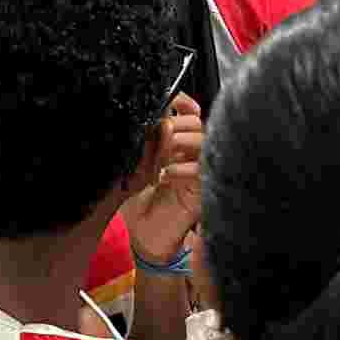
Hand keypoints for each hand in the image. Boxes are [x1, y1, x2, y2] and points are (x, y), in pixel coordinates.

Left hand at [123, 93, 202, 261]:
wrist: (144, 237)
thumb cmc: (139, 203)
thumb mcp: (136, 165)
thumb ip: (145, 140)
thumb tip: (150, 115)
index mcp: (178, 144)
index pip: (190, 113)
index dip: (183, 103)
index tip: (170, 103)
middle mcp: (192, 154)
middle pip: (197, 123)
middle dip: (174, 126)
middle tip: (156, 138)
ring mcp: (200, 171)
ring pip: (203, 141)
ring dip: (178, 143)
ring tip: (160, 158)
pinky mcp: (204, 190)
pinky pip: (202, 169)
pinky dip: (182, 168)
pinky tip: (165, 177)